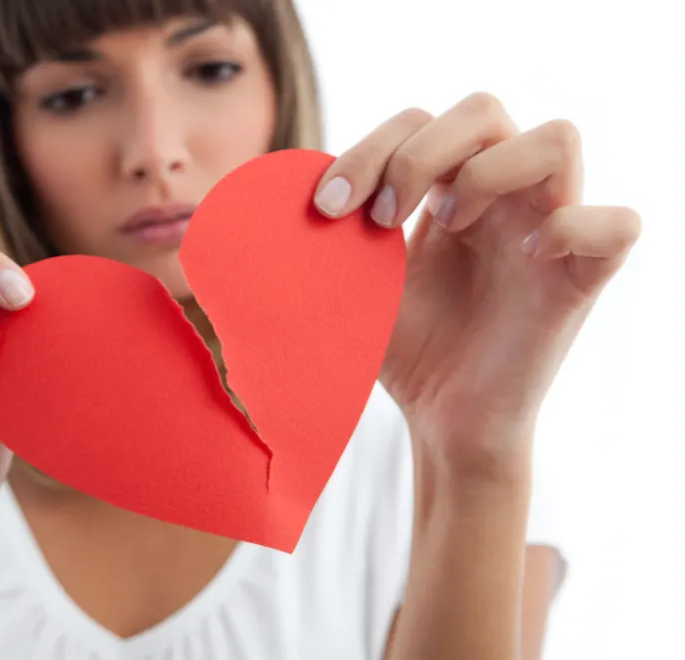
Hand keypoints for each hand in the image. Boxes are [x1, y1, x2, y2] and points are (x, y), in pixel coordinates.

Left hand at [314, 92, 640, 474]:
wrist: (439, 421)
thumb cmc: (403, 349)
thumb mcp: (354, 283)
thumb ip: (331, 236)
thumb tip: (272, 195)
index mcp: (448, 189)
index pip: (420, 120)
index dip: (371, 148)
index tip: (328, 208)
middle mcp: (502, 199)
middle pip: (483, 108)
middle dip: (418, 152)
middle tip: (381, 218)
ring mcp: (547, 232)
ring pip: (558, 139)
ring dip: (489, 172)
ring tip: (450, 227)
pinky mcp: (582, 279)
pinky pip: (615, 224)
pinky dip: (570, 230)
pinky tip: (526, 262)